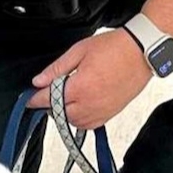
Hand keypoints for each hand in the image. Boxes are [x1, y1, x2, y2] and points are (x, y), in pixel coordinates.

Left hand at [28, 30, 150, 129]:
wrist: (142, 51)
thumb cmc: (115, 48)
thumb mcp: (79, 51)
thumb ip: (57, 69)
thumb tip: (39, 81)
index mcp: (80, 86)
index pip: (49, 99)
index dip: (36, 98)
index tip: (30, 98)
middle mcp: (90, 103)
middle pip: (60, 114)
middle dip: (51, 105)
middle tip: (49, 94)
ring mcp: (102, 110)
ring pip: (74, 122)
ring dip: (65, 114)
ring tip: (66, 99)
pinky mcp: (111, 113)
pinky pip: (90, 125)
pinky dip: (80, 119)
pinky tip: (79, 107)